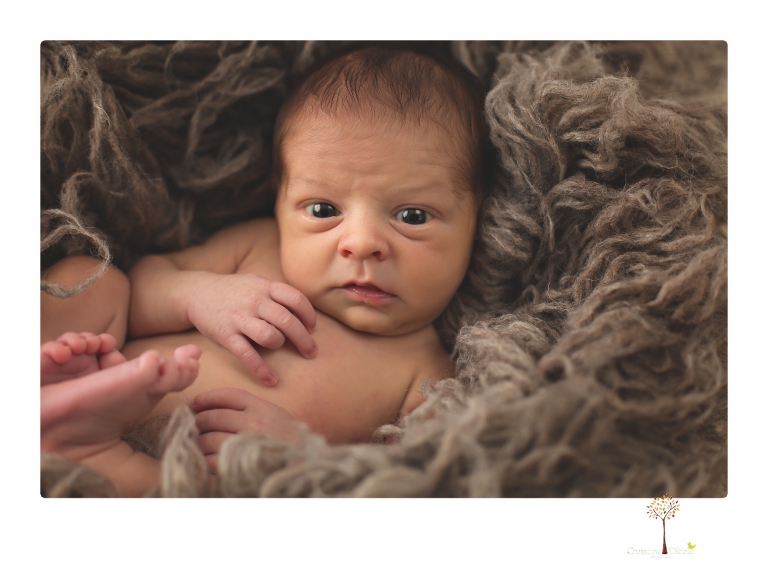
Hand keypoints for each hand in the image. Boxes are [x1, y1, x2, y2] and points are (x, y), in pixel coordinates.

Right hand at [186, 272, 316, 385]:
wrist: (196, 293)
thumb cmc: (234, 291)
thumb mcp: (256, 282)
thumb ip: (277, 294)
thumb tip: (304, 312)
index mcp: (265, 286)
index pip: (296, 299)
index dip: (308, 315)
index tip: (312, 328)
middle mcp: (254, 301)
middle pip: (287, 321)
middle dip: (304, 339)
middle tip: (311, 352)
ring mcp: (239, 318)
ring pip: (270, 336)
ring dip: (280, 345)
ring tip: (279, 348)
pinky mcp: (226, 335)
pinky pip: (247, 355)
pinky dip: (261, 370)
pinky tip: (271, 380)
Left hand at [192, 388, 302, 473]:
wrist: (306, 469)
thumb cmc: (292, 445)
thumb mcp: (278, 419)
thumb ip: (254, 411)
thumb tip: (219, 410)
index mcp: (263, 408)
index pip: (229, 395)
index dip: (209, 397)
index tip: (196, 402)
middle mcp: (253, 422)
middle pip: (214, 416)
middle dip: (199, 421)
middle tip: (193, 426)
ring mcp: (244, 443)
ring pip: (208, 438)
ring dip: (198, 442)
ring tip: (197, 444)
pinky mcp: (236, 465)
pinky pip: (210, 459)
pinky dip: (203, 459)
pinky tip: (204, 460)